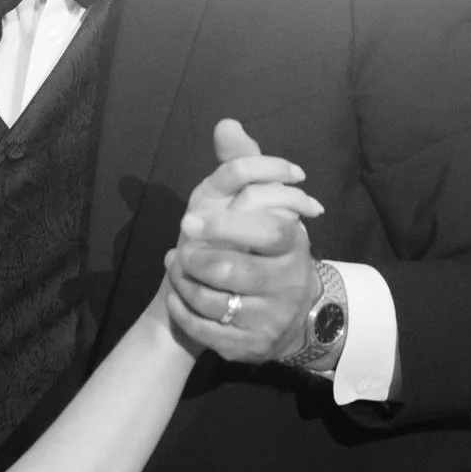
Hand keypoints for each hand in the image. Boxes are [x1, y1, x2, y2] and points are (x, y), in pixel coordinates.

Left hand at [164, 120, 319, 363]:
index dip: (223, 226)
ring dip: (185, 285)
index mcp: (293, 243)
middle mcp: (289, 283)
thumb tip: (225, 123)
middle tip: (180, 252)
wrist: (286, 315)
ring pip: (214, 303)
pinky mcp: (252, 347)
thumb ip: (243, 164)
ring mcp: (272, 319)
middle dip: (197, 259)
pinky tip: (179, 297)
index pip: (264, 230)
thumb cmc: (264, 249)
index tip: (188, 223)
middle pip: (233, 270)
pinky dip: (184, 313)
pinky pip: (206, 331)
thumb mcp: (259, 204)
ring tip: (176, 270)